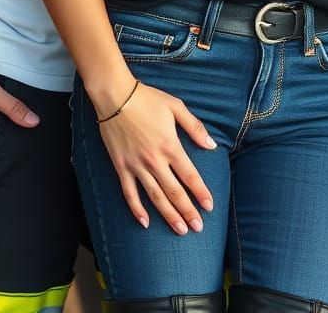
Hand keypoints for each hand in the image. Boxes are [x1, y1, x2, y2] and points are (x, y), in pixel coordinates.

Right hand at [96, 82, 216, 234]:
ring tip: (180, 230)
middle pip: (175, 192)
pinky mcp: (121, 166)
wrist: (115, 96)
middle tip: (197, 228)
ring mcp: (137, 166)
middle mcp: (155, 161)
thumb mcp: (176, 107)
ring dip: (168, 215)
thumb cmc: (147, 99)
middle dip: (188, 212)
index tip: (209, 207)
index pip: (190, 176)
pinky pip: (129, 192)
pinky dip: (136, 209)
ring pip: (155, 197)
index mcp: (171, 146)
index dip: (201, 193)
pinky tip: (145, 222)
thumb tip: (212, 146)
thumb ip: (195, 128)